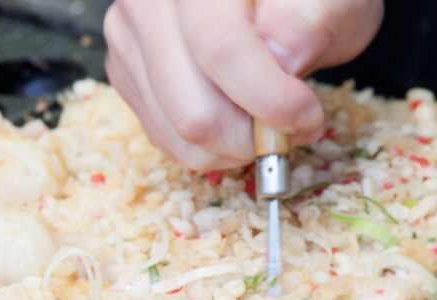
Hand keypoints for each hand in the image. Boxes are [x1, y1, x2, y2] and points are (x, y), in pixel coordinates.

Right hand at [103, 0, 383, 169]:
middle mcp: (149, 3)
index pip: (218, 47)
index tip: (308, 112)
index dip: (269, 98)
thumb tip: (280, 60)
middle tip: (294, 123)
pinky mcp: (129, 73)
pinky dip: (213, 148)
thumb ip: (306, 22)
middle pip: (193, 110)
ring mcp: (131, 39)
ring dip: (236, 148)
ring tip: (270, 120)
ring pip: (179, 135)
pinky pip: (168, 139)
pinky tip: (240, 118)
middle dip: (254, 137)